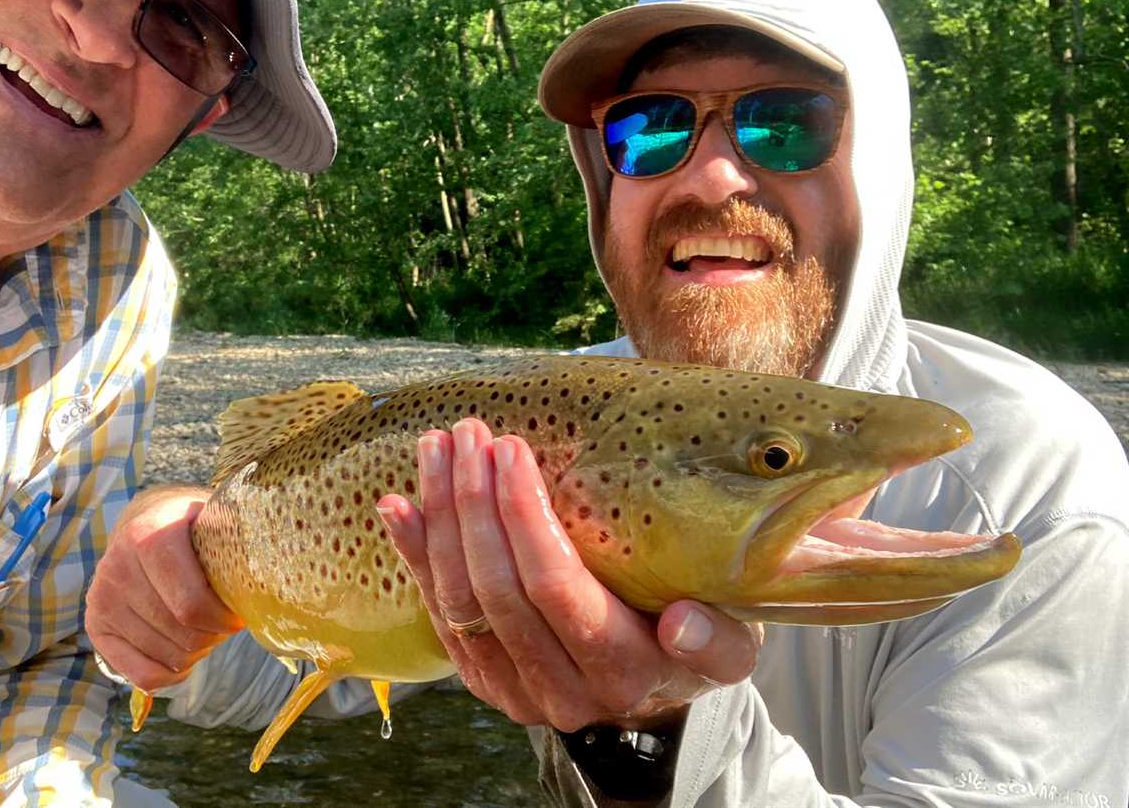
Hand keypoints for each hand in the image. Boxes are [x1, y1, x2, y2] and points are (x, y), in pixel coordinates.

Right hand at [85, 484, 244, 689]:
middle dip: (213, 635)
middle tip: (224, 623)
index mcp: (148, 536)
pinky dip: (171, 674)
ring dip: (196, 651)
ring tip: (204, 629)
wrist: (145, 520)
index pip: (191, 605)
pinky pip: (141, 674)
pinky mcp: (96, 626)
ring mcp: (101, 599)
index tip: (239, 614)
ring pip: (165, 656)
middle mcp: (116, 567)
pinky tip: (185, 655)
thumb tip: (278, 574)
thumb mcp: (214, 520)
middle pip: (181, 633)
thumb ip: (236, 543)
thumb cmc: (192, 525)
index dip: (223, 620)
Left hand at [376, 419, 762, 731]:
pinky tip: (396, 505)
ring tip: (433, 447)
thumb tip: (682, 621)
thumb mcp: (732, 643)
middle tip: (469, 433)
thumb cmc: (697, 641)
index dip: (524, 518)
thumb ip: (718, 639)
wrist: (655, 695)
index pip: (557, 590)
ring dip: (439, 518)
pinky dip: (415, 556)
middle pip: (497, 590)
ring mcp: (512, 691)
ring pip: (459, 601)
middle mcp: (561, 693)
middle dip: (475, 504)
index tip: (510, 449)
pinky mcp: (481, 680)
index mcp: (624, 675)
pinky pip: (436, 615)